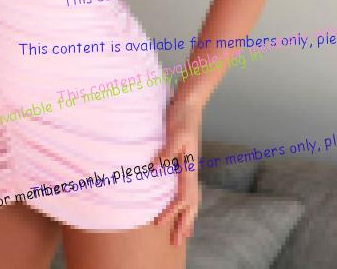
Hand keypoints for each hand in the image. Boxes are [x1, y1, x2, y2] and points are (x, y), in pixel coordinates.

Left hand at [152, 98, 201, 245]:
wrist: (189, 104)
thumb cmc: (181, 117)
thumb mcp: (174, 132)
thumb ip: (166, 151)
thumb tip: (155, 169)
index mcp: (189, 166)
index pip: (182, 196)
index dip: (171, 211)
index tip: (159, 223)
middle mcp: (191, 170)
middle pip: (191, 203)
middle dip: (184, 223)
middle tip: (178, 243)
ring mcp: (189, 167)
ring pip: (191, 198)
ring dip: (187, 216)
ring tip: (185, 233)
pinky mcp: (185, 162)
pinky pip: (187, 188)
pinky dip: (186, 202)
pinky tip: (181, 205)